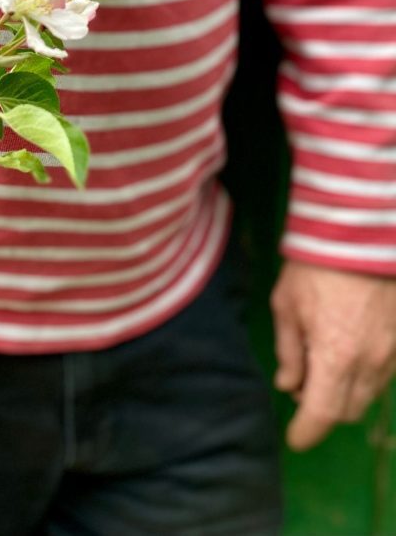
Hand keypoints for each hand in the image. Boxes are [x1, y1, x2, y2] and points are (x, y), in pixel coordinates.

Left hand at [270, 261, 395, 449]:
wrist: (361, 234)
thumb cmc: (315, 267)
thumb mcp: (287, 306)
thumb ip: (288, 350)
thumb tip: (288, 384)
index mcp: (336, 357)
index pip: (322, 414)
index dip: (306, 432)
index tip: (294, 438)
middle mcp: (370, 363)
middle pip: (347, 410)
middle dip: (323, 410)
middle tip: (303, 388)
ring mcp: (391, 353)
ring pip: (368, 395)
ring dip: (345, 393)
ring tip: (323, 366)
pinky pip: (383, 375)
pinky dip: (363, 376)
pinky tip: (347, 353)